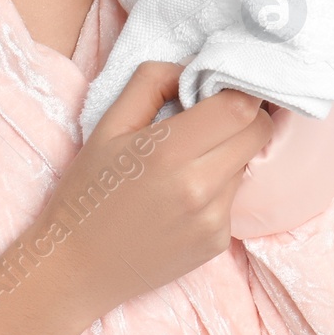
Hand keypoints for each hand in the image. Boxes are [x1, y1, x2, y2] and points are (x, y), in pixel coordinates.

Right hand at [29, 59, 273, 325]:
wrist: (76, 267)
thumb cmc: (88, 190)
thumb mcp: (108, 124)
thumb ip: (153, 81)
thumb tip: (195, 67)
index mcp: (169, 151)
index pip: (240, 108)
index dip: (241, 90)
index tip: (224, 85)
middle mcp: (199, 188)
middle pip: (257, 133)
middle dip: (246, 115)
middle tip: (217, 113)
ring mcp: (212, 220)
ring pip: (246, 164)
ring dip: (230, 151)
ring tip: (190, 158)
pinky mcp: (217, 244)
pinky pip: (234, 198)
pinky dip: (219, 186)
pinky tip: (184, 194)